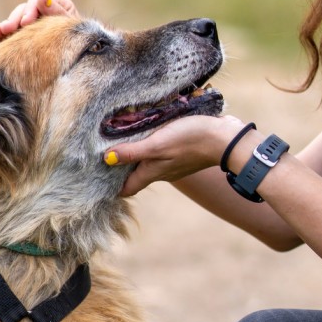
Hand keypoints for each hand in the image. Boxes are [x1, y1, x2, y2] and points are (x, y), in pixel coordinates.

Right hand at [0, 0, 79, 40]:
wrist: (84, 59)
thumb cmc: (80, 41)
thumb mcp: (69, 25)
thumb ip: (56, 12)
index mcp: (56, 4)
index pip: (38, 2)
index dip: (30, 10)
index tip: (27, 22)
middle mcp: (40, 12)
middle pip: (22, 11)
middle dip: (15, 20)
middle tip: (10, 29)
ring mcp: (29, 25)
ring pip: (13, 22)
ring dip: (3, 25)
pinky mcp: (20, 37)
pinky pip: (7, 33)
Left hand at [104, 114, 246, 196]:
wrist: (225, 139)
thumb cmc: (190, 141)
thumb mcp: (157, 144)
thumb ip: (133, 152)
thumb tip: (106, 159)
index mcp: (152, 173)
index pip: (126, 189)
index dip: (111, 186)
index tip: (95, 178)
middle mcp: (161, 172)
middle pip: (135, 175)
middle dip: (120, 168)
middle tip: (103, 154)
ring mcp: (173, 163)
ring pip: (148, 163)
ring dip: (135, 155)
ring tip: (120, 140)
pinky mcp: (182, 152)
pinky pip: (161, 152)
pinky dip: (150, 146)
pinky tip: (148, 132)